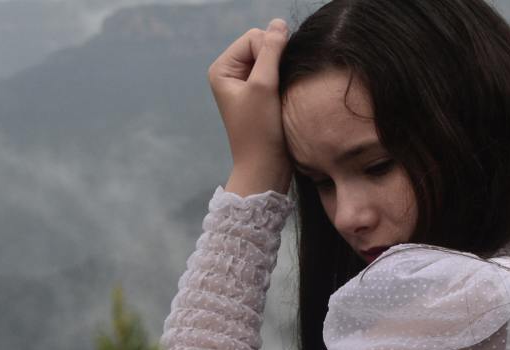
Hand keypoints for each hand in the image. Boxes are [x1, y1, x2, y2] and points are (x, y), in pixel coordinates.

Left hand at [209, 18, 292, 196]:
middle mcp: (231, 73)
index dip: (270, 53)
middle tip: (279, 89)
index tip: (274, 81)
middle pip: (263, 46)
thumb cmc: (260, 130)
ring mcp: (246, 84)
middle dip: (277, 61)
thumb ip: (271, 51)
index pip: (254, 38)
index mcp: (222, 69)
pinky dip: (286, 81)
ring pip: (273, 60)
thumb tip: (279, 23)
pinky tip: (286, 97)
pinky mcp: (261, 95)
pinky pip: (277, 74)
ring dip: (283, 72)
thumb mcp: (264, 86)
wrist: (265, 167)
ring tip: (282, 95)